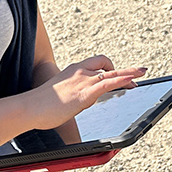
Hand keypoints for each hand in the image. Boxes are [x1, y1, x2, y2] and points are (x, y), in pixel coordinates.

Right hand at [23, 56, 146, 132]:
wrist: (30, 107)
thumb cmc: (39, 104)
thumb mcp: (58, 95)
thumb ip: (71, 95)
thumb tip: (77, 102)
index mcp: (72, 71)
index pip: (95, 64)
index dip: (109, 67)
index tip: (117, 73)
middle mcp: (79, 71)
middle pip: (106, 64)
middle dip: (124, 69)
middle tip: (138, 72)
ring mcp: (83, 81)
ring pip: (112, 72)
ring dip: (129, 73)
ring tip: (141, 74)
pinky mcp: (86, 92)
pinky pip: (109, 83)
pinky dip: (122, 80)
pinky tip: (131, 82)